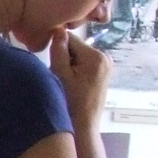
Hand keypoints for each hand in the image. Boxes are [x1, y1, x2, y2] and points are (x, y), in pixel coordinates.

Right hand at [50, 26, 111, 144]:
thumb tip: (58, 29)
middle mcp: (105, 57)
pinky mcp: (103, 74)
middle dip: (64, 58)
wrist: (82, 128)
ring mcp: (106, 66)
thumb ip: (59, 50)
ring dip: (68, 65)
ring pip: (78, 56)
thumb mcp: (60, 74)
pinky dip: (75, 72)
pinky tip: (72, 86)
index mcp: (97, 56)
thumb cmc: (70, 104)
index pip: (70, 39)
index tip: (51, 64)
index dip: (57, 48)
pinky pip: (83, 65)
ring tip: (65, 83)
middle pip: (75, 47)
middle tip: (59, 77)